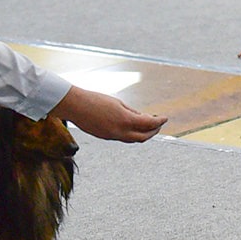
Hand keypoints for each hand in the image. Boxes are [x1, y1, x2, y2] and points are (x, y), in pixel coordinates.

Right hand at [50, 86, 165, 142]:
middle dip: (153, 131)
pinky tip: (132, 126)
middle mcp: (119, 131)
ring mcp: (111, 136)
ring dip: (142, 134)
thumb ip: (132, 112)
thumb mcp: (119, 103)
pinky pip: (122, 138)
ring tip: (148, 126)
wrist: (75, 106)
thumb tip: (142, 118)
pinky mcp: (104, 136)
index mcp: (125, 120)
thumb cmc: (96, 100)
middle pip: (142, 137)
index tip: (165, 118)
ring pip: (132, 139)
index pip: (149, 124)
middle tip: (159, 124)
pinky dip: (131, 134)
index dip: (159, 121)